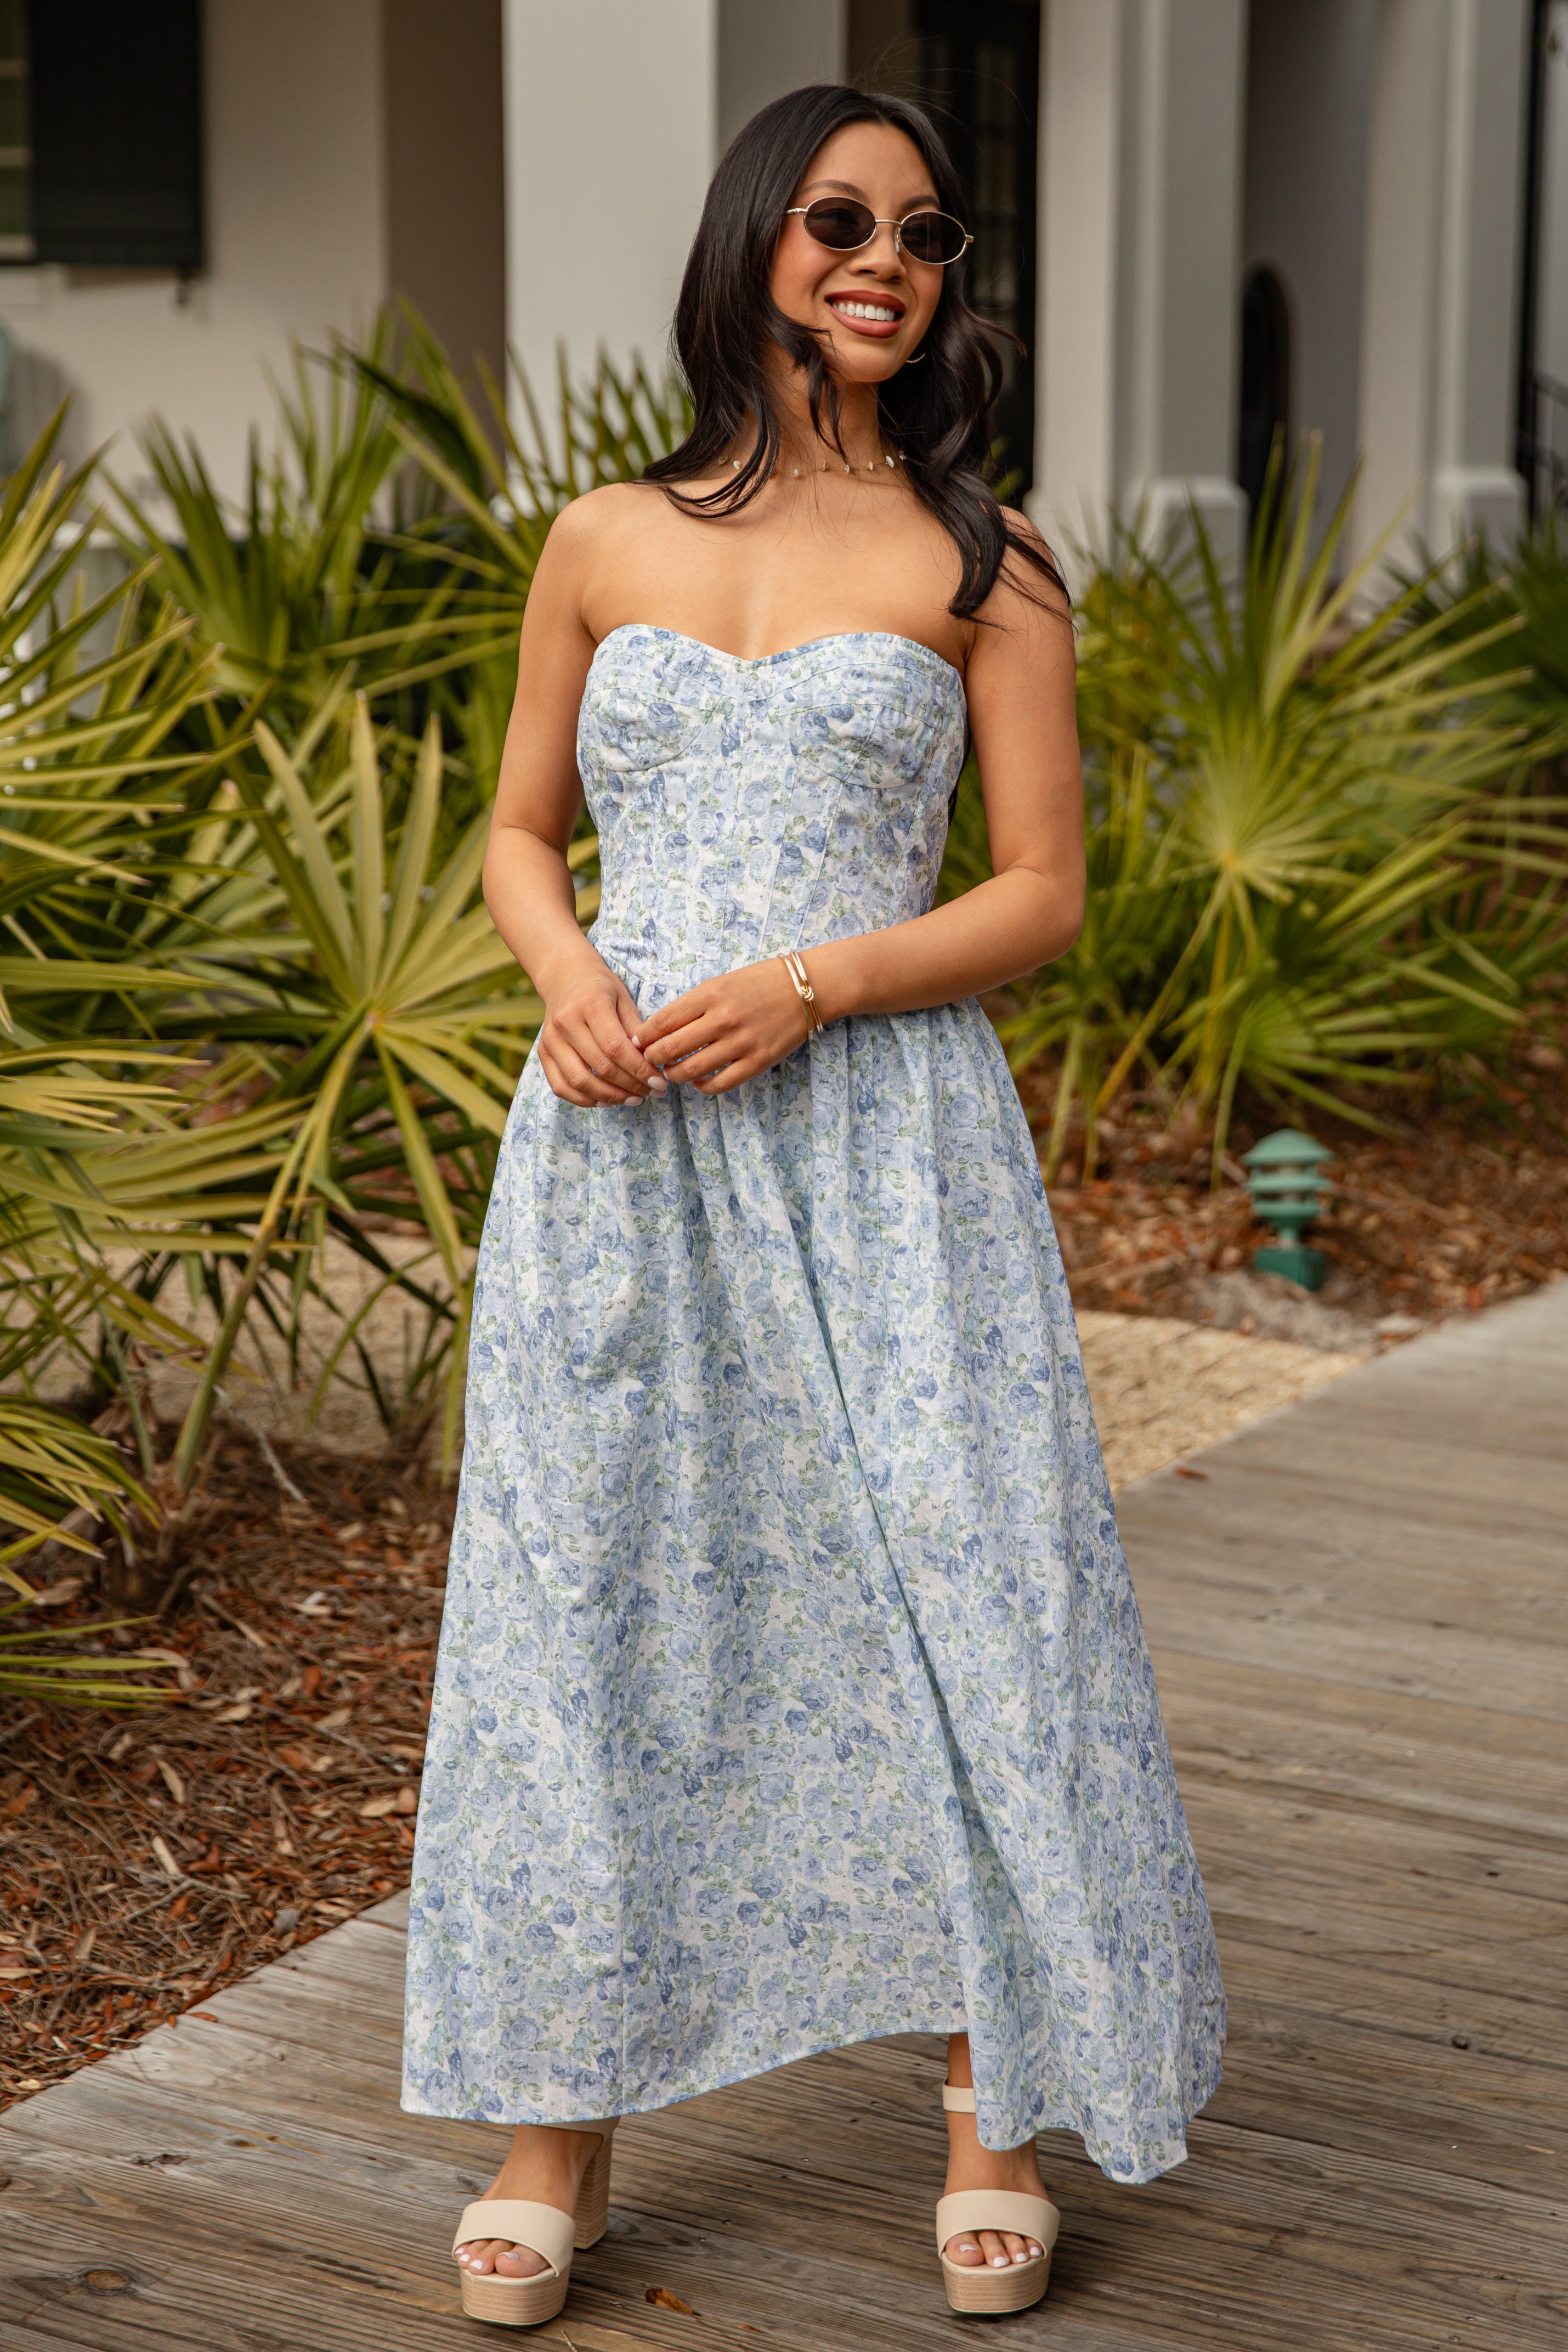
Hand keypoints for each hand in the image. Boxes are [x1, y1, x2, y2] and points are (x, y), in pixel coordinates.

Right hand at [537, 964, 664, 1105]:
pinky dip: (584, 1100)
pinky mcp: (543, 1053)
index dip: (639, 1070)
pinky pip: (561, 1087)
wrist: (565, 977)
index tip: (659, 1082)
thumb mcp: (624, 999)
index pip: (616, 1048)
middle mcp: (566, 1023)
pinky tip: (606, 1100)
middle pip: (601, 1067)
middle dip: (631, 1085)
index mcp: (590, 1005)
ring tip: (633, 1098)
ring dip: (610, 1097)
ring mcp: (550, 1040)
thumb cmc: (601, 989)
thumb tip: (652, 1063)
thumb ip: (636, 1030)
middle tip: (653, 1092)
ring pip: (579, 1082)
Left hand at [635, 956, 812, 1094]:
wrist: (805, 990)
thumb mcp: (721, 983)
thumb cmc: (759, 983)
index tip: (638, 1042)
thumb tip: (660, 1029)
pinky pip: (720, 1084)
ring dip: (674, 1074)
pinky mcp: (758, 1061)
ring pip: (691, 1070)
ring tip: (671, 1071)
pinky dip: (702, 1086)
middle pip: (671, 1048)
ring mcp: (741, 1042)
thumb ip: (692, 1005)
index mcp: (710, 994)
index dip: (644, 1036)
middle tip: (649, 1060)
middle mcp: (723, 1019)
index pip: (663, 1021)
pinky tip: (698, 1080)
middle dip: (652, 1058)